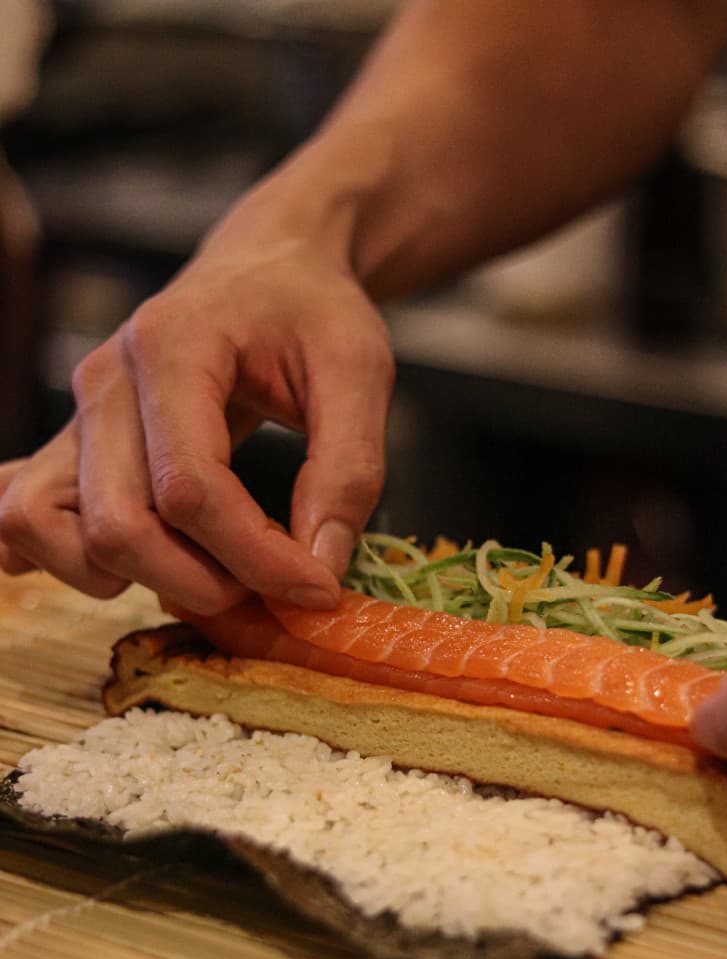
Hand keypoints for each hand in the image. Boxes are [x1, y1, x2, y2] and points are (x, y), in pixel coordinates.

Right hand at [0, 219, 393, 612]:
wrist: (266, 268)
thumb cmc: (310, 311)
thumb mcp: (360, 373)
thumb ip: (349, 471)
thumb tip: (321, 568)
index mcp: (172, 347)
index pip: (189, 489)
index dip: (256, 558)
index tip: (317, 587)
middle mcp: (105, 383)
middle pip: (116, 525)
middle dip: (199, 582)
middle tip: (267, 585)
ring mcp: (78, 416)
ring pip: (46, 528)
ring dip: (129, 575)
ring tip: (209, 571)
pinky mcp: (71, 446)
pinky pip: (27, 516)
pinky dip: (66, 559)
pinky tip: (133, 568)